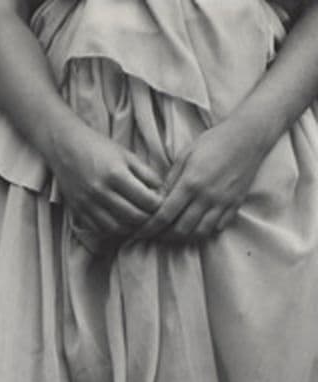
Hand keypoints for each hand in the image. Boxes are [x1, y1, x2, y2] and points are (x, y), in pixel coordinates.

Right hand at [46, 122, 162, 247]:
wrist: (65, 147)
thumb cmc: (99, 148)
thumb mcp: (126, 155)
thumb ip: (145, 173)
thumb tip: (161, 192)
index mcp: (116, 174)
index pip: (147, 200)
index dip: (159, 204)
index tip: (161, 201)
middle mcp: (101, 192)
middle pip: (133, 216)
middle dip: (147, 218)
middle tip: (152, 213)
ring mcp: (88, 203)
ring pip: (116, 227)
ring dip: (130, 227)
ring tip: (137, 220)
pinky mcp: (78, 210)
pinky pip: (98, 229)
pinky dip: (112, 230)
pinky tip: (119, 222)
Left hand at [134, 120, 269, 241]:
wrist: (249, 136)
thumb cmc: (213, 142)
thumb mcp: (185, 156)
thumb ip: (170, 181)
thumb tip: (155, 201)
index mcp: (191, 183)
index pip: (165, 215)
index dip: (149, 228)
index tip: (138, 233)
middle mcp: (207, 196)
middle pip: (180, 229)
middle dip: (163, 236)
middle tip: (153, 235)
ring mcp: (224, 202)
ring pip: (199, 233)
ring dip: (183, 238)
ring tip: (171, 234)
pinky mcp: (236, 204)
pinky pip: (218, 227)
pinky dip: (204, 232)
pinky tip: (194, 228)